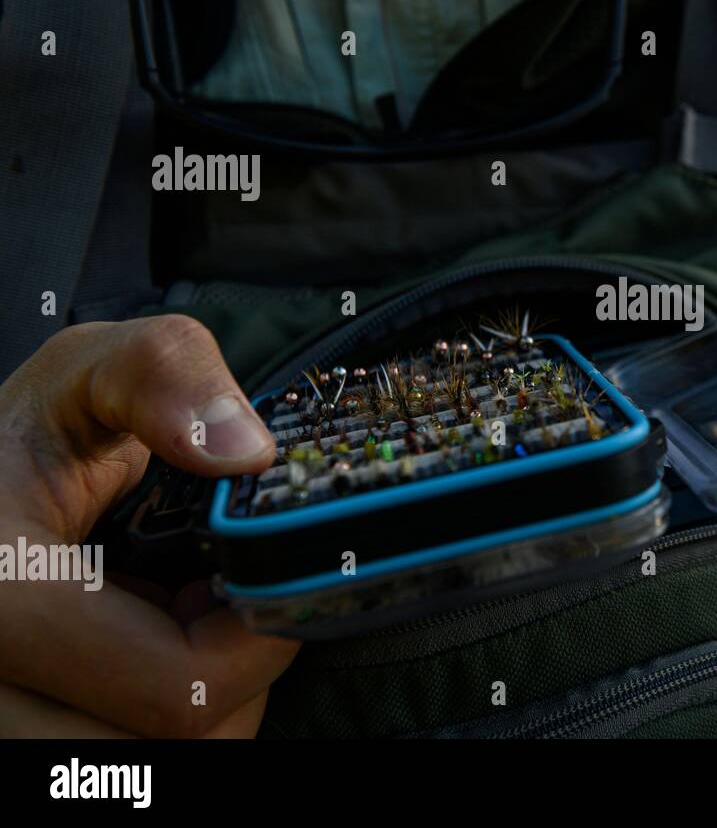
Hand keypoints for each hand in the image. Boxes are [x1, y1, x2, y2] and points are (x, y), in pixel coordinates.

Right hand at [0, 315, 295, 736]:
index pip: (180, 692)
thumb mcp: (87, 371)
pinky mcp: (16, 730)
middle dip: (228, 682)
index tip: (269, 581)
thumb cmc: (24, 432)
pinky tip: (150, 645)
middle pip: (167, 750)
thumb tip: (248, 453)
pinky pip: (117, 761)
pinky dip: (155, 715)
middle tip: (219, 603)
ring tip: (180, 617)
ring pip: (146, 767)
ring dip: (194, 701)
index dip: (260, 643)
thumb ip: (163, 375)